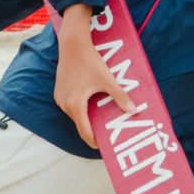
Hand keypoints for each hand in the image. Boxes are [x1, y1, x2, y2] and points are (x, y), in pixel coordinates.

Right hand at [54, 4, 133, 148]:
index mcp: (75, 105)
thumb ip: (120, 96)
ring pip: (76, 115)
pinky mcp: (60, 92)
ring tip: (103, 121)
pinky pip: (72, 106)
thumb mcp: (107, 80)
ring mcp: (60, 98)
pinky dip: (82, 109)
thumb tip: (133, 110)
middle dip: (93, 130)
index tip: (104, 148)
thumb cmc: (90, 62)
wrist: (72, 45)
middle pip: (80, 124)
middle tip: (108, 134)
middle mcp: (64, 105)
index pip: (85, 132)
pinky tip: (94, 105)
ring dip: (88, 119)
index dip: (95, 142)